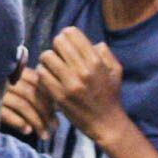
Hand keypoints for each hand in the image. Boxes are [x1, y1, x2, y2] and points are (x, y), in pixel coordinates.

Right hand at [0, 67, 57, 139]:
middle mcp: (4, 80)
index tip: (58, 113)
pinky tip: (27, 131)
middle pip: (32, 94)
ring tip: (45, 135)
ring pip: (22, 105)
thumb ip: (30, 93)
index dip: (49, 98)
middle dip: (46, 112)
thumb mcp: (14, 91)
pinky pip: (6, 113)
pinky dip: (19, 122)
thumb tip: (56, 106)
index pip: (37, 82)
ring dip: (37, 121)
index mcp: (13, 73)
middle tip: (55, 127)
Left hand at [37, 27, 124, 143]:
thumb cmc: (110, 95)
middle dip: (57, 46)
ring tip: (52, 66)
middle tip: (59, 55)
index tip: (67, 44)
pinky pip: (42, 74)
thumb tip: (93, 43)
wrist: (106, 123)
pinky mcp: (60, 96)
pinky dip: (43, 73)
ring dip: (48, 60)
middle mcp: (83, 71)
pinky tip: (48, 77)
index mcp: (96, 61)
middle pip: (58, 42)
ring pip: (47, 57)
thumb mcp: (115, 70)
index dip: (66, 35)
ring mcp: (70, 84)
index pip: (72, 33)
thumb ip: (105, 53)